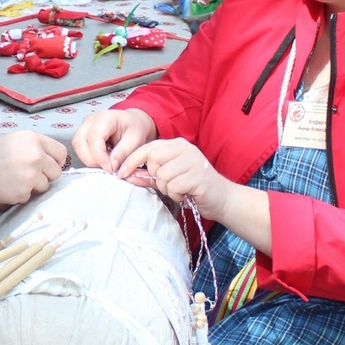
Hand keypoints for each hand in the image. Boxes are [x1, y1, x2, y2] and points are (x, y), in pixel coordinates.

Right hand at [0, 131, 67, 202]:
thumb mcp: (12, 139)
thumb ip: (32, 147)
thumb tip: (48, 161)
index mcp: (33, 139)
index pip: (60, 152)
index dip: (56, 161)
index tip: (50, 166)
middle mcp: (36, 155)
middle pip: (56, 172)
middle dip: (45, 176)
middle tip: (28, 176)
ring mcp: (31, 175)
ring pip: (44, 186)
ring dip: (32, 187)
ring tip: (12, 179)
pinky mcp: (23, 192)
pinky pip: (28, 197)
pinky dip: (18, 195)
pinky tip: (4, 186)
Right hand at [72, 108, 156, 171]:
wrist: (132, 123)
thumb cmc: (134, 128)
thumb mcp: (136, 140)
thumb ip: (123, 152)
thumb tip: (111, 165)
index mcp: (105, 117)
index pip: (94, 138)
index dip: (99, 156)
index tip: (110, 168)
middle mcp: (90, 120)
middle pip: (79, 142)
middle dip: (91, 160)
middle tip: (107, 168)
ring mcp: (84, 126)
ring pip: (77, 146)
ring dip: (89, 159)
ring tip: (105, 163)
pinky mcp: (82, 134)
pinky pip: (79, 149)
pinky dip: (89, 157)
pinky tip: (101, 159)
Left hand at [116, 137, 232, 221]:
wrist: (222, 199)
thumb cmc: (193, 188)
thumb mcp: (168, 179)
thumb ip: (149, 175)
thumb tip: (127, 175)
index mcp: (177, 145)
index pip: (148, 148)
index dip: (132, 160)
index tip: (121, 174)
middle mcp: (185, 149)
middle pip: (153, 159)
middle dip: (154, 176)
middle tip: (165, 185)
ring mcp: (194, 161)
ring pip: (163, 175)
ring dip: (167, 188)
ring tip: (178, 190)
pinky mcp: (199, 176)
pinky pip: (174, 186)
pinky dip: (176, 195)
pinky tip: (185, 195)